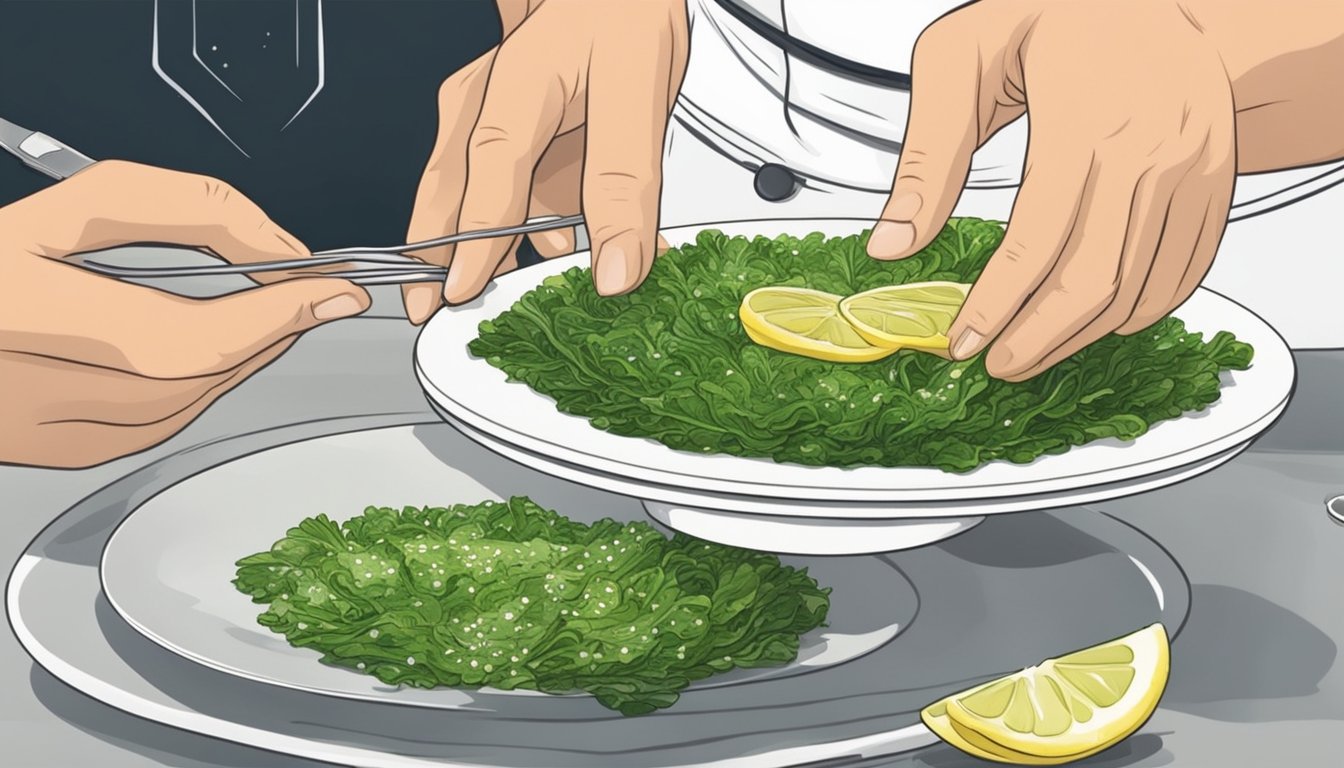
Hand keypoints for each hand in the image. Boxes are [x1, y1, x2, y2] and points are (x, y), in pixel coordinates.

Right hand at [0, 160, 369, 468]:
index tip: (330, 290)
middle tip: (308, 296)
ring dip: (237, 363)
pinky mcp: (47, 451)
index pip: (182, 334)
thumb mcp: (69, 205)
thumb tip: (274, 249)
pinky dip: (193, 394)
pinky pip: (144, 434)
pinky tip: (211, 356)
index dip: (270, 316)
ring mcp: (31, 433)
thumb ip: (176, 209)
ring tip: (267, 314)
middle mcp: (19, 389)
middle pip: (189, 380)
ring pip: (175, 415)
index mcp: (16, 311)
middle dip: (264, 334)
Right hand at [401, 0, 688, 323]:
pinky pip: (523, 201)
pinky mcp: (516, 145)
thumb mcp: (636, 91)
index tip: (455, 297)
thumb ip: (624, 184)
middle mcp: (485, 111)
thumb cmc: (618, 14)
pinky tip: (578, 257)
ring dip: (511, 258)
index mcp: (511, 92)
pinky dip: (546, 234)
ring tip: (538, 303)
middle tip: (437, 322)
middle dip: (442, 266)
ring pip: (488, 210)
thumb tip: (615, 273)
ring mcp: (494, 128)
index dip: (470, 245)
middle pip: (451, 201)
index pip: (483, 178)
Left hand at [867, 0, 1239, 380]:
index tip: (962, 341)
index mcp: (1084, 116)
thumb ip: (926, 159)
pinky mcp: (1217, 178)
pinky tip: (1100, 322)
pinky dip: (1144, 310)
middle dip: (1039, 339)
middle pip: (1096, 281)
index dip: (996, 306)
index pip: (1037, 244)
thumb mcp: (959, 61)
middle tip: (996, 363)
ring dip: (1085, 337)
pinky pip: (1188, 270)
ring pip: (1143, 288)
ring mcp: (1194, 165)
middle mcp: (1151, 145)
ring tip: (1035, 350)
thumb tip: (890, 244)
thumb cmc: (1050, 13)